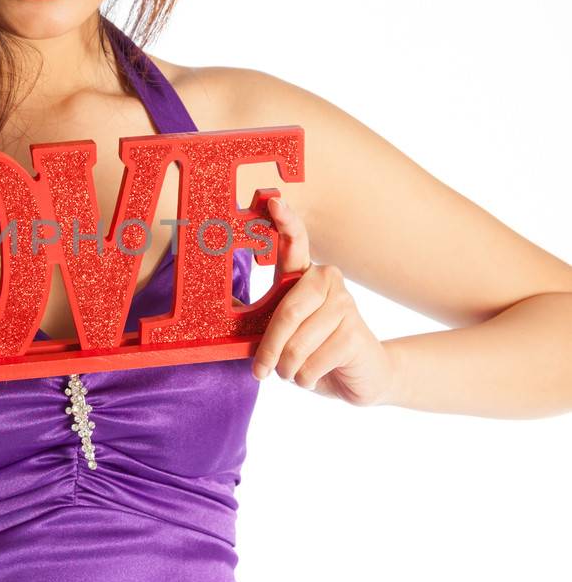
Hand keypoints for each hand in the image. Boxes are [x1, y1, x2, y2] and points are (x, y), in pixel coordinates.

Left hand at [252, 195, 394, 407]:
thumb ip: (256, 318)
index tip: (273, 203)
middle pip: (286, 312)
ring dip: (287, 369)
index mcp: (305, 276)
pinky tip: (315, 375)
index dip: (285, 222)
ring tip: (294, 371)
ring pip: (296, 344)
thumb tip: (220, 307)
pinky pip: (313, 363)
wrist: (359, 377)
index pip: (295, 244)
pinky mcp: (355, 334)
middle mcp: (328, 281)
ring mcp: (345, 305)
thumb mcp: (280, 333)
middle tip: (261, 370)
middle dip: (268, 349)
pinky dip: (305, 379)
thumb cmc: (311, 351)